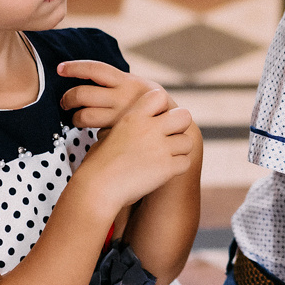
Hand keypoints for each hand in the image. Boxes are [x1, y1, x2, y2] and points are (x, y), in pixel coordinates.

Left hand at [59, 60, 173, 129]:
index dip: (75, 67)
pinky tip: (95, 132)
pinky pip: (96, 132)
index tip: (60, 69)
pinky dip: (92, 132)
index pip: (95, 69)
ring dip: (75, 118)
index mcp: (126, 80)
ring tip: (76, 119)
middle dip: (68, 98)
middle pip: (83, 93)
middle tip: (64, 103)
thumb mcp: (138, 88)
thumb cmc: (151, 106)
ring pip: (85, 116)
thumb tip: (86, 79)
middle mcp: (123, 96)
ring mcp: (121, 116)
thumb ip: (117, 84)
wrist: (177, 128)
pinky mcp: (121, 133)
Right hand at [72, 87, 195, 210]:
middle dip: (179, 126)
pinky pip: (185, 162)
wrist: (97, 188)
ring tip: (163, 158)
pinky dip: (176, 168)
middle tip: (168, 138)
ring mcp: (160, 147)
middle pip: (184, 116)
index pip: (159, 96)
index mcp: (133, 116)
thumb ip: (129, 126)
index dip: (161, 107)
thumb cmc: (98, 165)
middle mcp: (150, 128)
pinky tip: (163, 172)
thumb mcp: (109, 135)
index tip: (155, 119)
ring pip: (187, 142)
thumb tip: (137, 125)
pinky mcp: (167, 167)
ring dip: (179, 150)